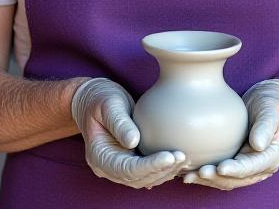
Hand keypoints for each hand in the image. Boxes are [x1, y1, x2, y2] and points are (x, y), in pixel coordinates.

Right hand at [71, 78, 185, 188]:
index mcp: (99, 156)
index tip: (169, 156)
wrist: (94, 100)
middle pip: (137, 179)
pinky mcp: (130, 161)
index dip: (149, 166)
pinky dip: (163, 168)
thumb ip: (119, 122)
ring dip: (165, 171)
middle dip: (161, 170)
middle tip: (182, 156)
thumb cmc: (100, 98)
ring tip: (183, 157)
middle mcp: (108, 167)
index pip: (126, 169)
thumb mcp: (108, 104)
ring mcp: (118, 167)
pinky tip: (177, 158)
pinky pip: (147, 172)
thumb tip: (133, 141)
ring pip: (144, 179)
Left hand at [182, 79, 278, 190]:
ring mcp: (249, 167)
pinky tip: (190, 172)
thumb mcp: (271, 110)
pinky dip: (208, 175)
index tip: (220, 167)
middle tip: (199, 172)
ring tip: (189, 176)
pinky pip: (222, 174)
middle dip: (218, 178)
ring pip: (228, 180)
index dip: (236, 169)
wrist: (270, 103)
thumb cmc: (271, 104)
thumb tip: (258, 145)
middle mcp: (262, 167)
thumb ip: (265, 126)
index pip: (253, 167)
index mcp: (273, 156)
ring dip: (210, 181)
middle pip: (238, 178)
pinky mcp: (237, 163)